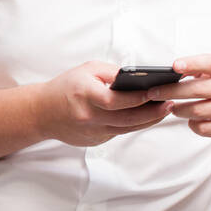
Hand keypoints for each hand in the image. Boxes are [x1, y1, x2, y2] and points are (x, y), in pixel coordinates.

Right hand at [38, 60, 174, 146]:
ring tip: (164, 109)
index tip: (156, 92)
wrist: (41, 112)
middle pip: (126, 119)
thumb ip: (112, 73)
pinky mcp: (94, 140)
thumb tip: (139, 79)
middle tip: (170, 103)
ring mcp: (91, 132)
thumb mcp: (87, 70)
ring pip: (127, 129)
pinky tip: (146, 116)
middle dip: (151, 112)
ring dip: (148, 120)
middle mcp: (88, 116)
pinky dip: (133, 124)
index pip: (115, 100)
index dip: (138, 98)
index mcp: (85, 95)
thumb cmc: (65, 87)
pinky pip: (119, 132)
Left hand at [146, 54, 210, 150]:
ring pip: (196, 110)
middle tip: (153, 92)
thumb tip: (173, 70)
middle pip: (196, 89)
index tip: (173, 66)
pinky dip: (191, 123)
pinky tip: (190, 119)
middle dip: (170, 91)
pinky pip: (202, 128)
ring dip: (178, 109)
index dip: (191, 64)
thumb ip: (202, 67)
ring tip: (171, 106)